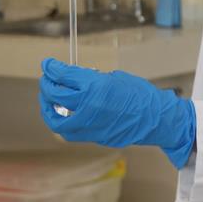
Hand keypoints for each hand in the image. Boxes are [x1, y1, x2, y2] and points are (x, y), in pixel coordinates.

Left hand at [38, 58, 195, 168]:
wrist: (155, 118)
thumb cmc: (139, 94)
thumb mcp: (114, 78)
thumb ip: (92, 80)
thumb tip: (76, 79)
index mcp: (94, 87)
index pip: (63, 76)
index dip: (52, 68)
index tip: (48, 64)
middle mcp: (87, 106)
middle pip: (56, 95)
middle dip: (47, 85)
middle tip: (47, 79)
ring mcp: (89, 125)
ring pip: (57, 119)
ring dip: (48, 107)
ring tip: (48, 99)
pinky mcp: (93, 137)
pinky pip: (70, 130)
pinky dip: (62, 120)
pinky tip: (63, 113)